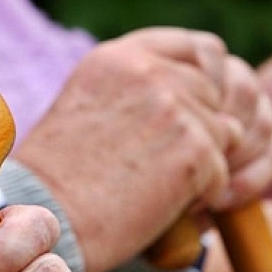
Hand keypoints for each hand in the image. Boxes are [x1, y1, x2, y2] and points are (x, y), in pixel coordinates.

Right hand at [15, 27, 271, 271]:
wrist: (47, 221)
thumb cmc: (60, 178)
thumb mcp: (89, 107)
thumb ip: (137, 90)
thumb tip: (189, 94)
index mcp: (121, 57)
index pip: (201, 50)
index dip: (208, 84)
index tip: (195, 115)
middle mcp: (150, 72)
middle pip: (215, 95)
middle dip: (203, 130)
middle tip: (168, 166)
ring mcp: (174, 109)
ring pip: (225, 134)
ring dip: (203, 164)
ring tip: (157, 188)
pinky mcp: (194, 150)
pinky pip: (223, 173)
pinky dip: (202, 196)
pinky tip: (161, 207)